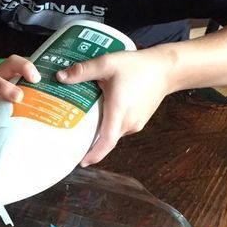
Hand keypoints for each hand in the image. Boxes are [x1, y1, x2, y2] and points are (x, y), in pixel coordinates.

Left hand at [56, 48, 169, 165]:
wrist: (166, 69)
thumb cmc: (138, 66)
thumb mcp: (107, 63)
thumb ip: (83, 70)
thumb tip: (60, 77)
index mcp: (119, 112)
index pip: (106, 142)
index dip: (94, 154)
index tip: (81, 162)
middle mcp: (129, 122)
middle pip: (106, 139)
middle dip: (90, 142)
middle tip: (72, 136)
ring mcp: (136, 123)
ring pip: (113, 133)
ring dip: (101, 131)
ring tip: (85, 120)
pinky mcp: (139, 120)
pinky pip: (121, 127)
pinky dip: (110, 124)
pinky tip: (103, 111)